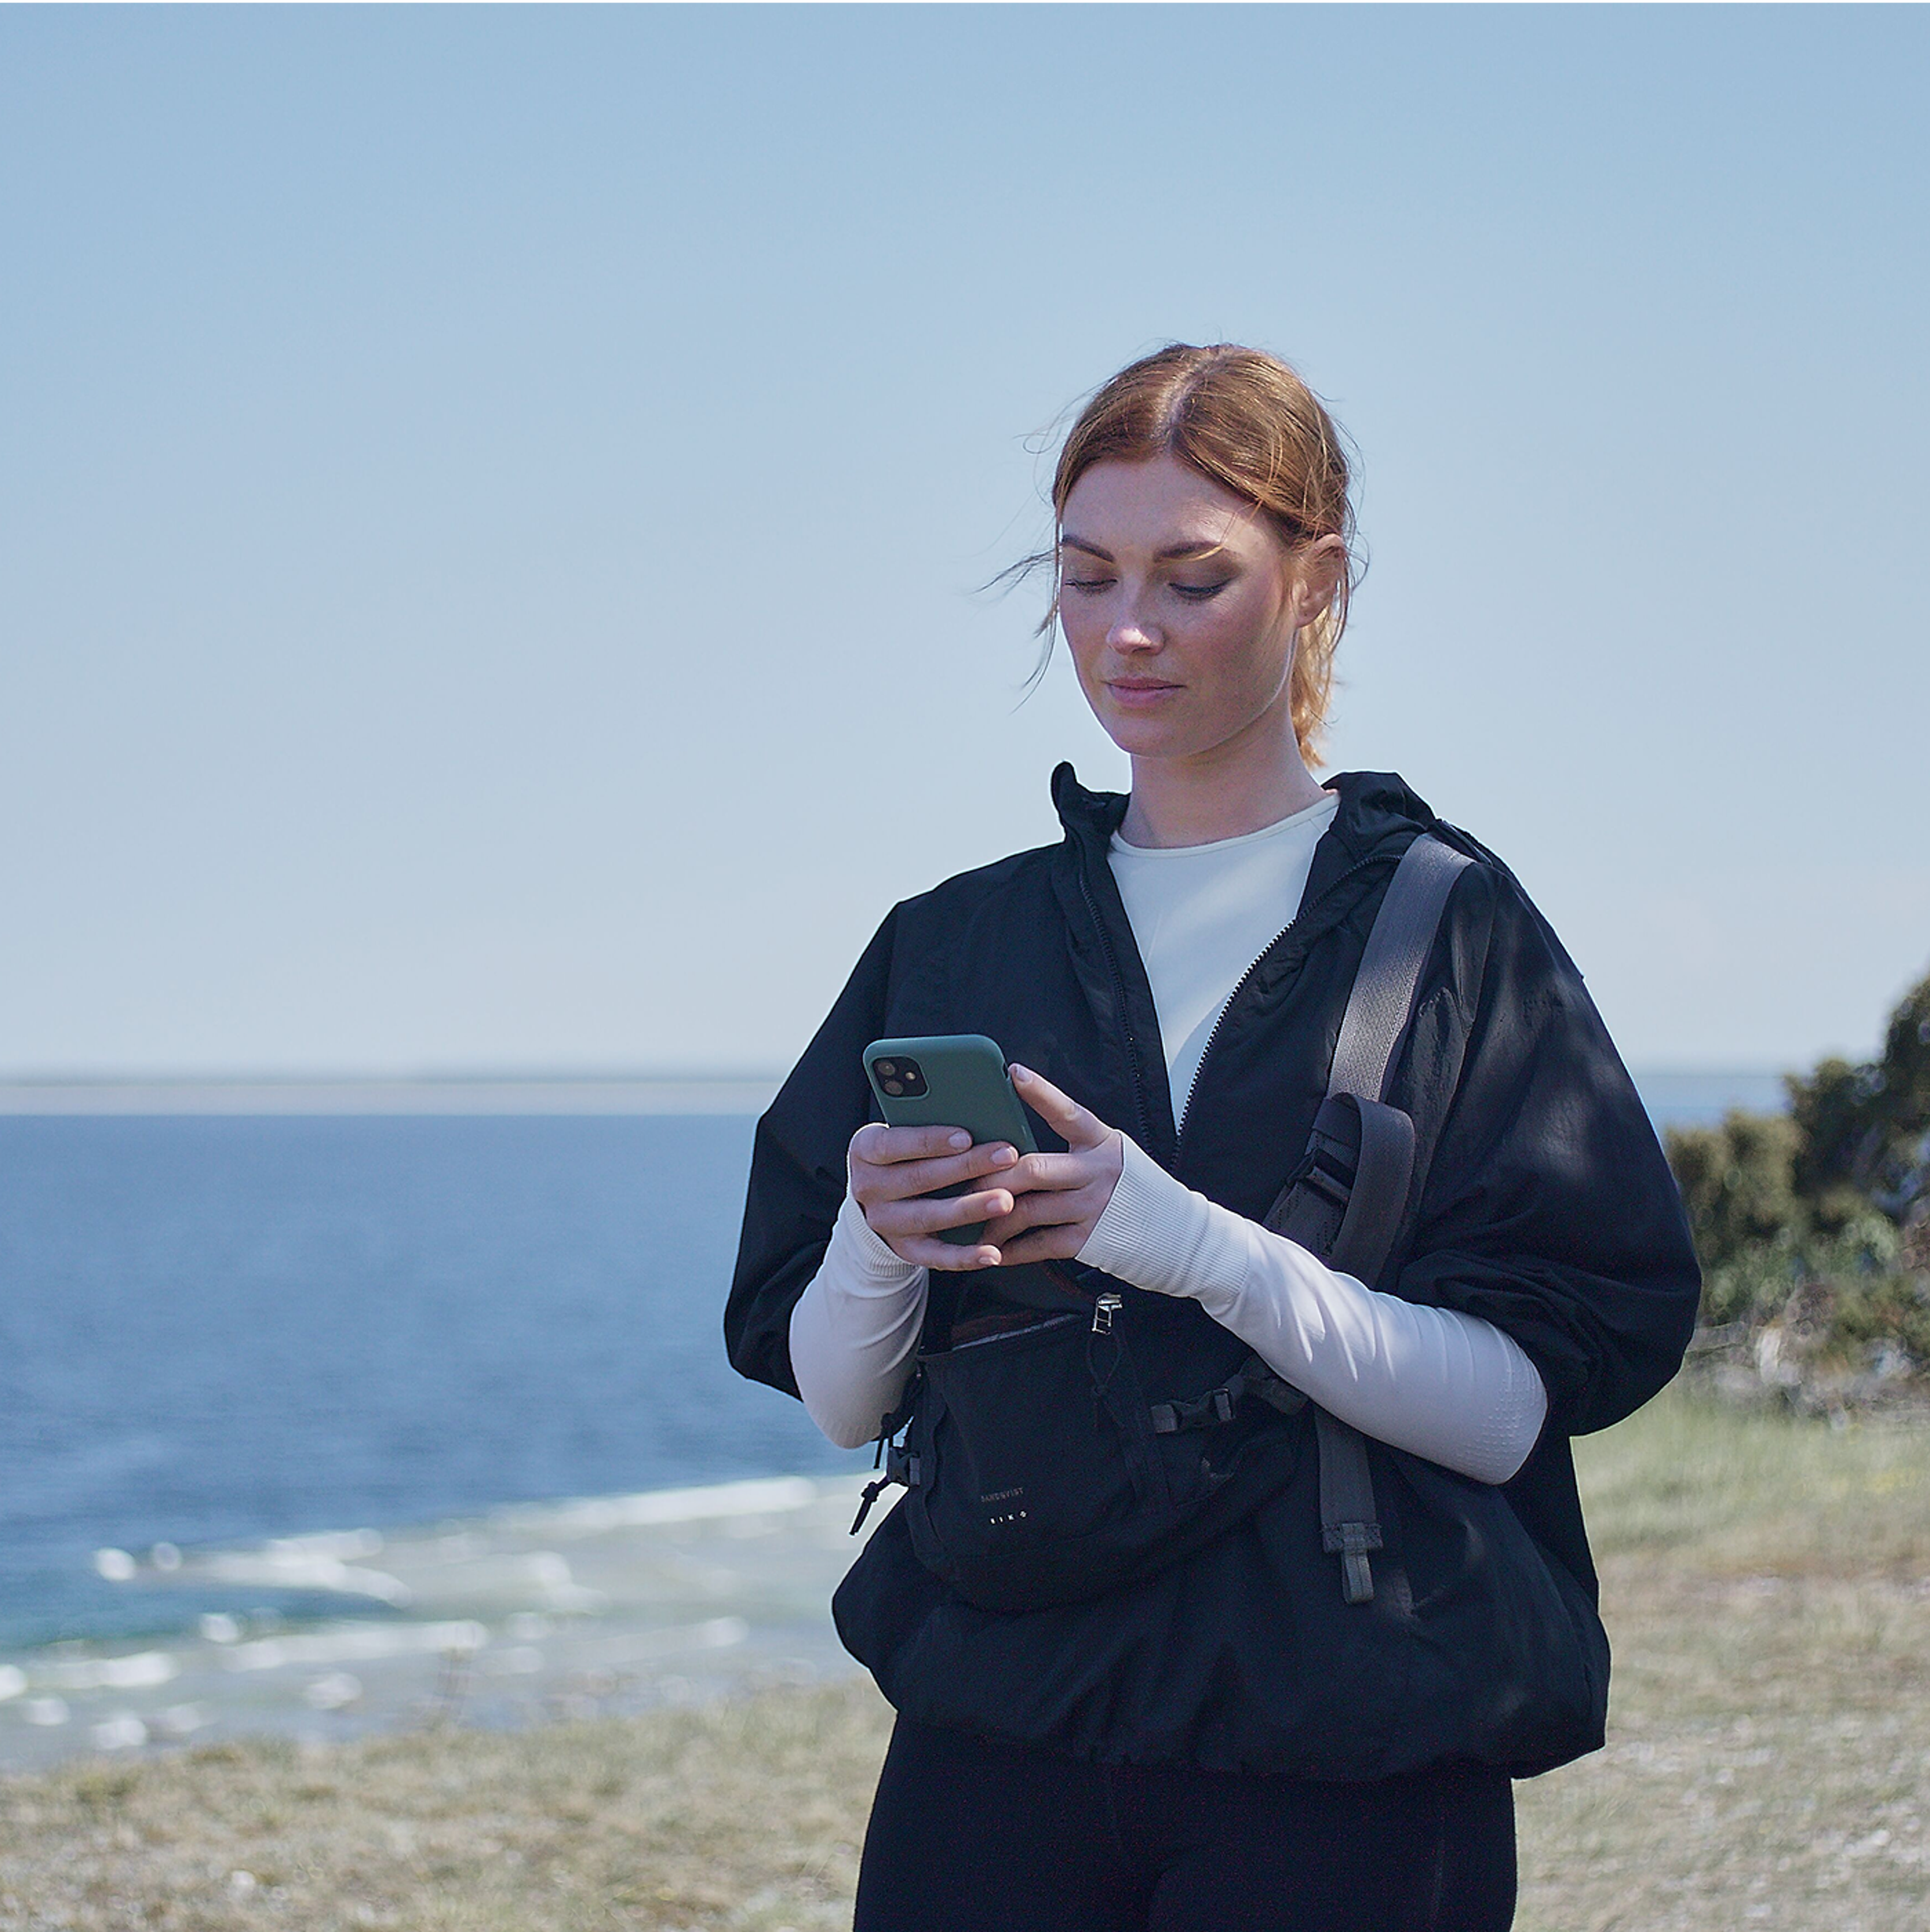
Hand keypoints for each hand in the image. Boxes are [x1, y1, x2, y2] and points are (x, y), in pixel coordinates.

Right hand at [847, 1121, 1022, 1270]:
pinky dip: (965, 1256)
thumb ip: (927, 1121)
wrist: (878, 1196)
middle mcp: (868, 1187)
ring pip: (929, 1217)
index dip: (929, 1141)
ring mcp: (885, 1222)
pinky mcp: (904, 1249)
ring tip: (1005, 1201)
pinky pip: (936, 1256)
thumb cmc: (903, 1153)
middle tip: (1006, 1157)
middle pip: (919, 1178)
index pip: (893, 1144)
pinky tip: (993, 1252)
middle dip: (967, 1167)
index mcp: (865, 1150)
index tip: (966, 1136)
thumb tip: (978, 1114)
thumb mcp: (901, 1131)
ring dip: (971, 1209)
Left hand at [977, 1065, 1124, 1265]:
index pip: (1068, 1112)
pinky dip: (1011, 1248)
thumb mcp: (1107, 1153)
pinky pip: (1039, 1244)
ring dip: (993, 1214)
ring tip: (968, 1216)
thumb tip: (1011, 1145)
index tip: (1013, 1073)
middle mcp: (1097, 1172)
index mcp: (1101, 1142)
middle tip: (963, 1178)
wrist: (1173, 1232)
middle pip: (1034, 1168)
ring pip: (1029, 1209)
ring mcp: (1093, 1208)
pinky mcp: (1089, 1241)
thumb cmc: (1126, 1187)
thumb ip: (1070, 1146)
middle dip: (992, 1175)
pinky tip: (992, 1247)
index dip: (1041, 1092)